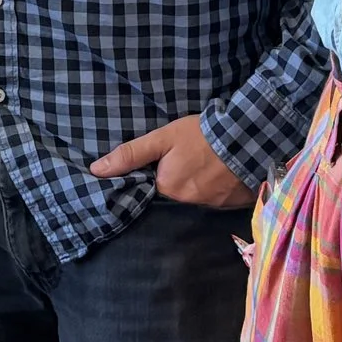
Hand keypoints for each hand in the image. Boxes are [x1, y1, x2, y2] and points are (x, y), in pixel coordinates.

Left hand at [89, 114, 252, 206]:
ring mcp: (211, 206)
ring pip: (194, 199)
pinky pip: (215, 201)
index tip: (157, 167)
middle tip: (182, 163)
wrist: (246, 136)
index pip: (151, 190)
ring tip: (199, 168)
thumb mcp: (162, 138)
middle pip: (173, 196)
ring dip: (194, 187)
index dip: (152, 178)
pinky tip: (216, 176)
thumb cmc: (200, 135)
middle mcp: (187, 203)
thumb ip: (130, 155)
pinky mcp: (231, 205)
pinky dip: (213, 191)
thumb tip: (96, 170)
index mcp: (168, 188)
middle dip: (174, 182)